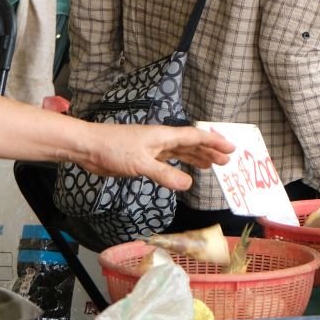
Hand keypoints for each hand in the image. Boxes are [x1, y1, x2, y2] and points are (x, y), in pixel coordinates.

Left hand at [83, 124, 234, 189]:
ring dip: (196, 158)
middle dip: (209, 152)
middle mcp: (161, 141)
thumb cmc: (113, 148)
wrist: (88, 147)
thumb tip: (188, 184)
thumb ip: (165, 174)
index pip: (196, 137)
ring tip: (211, 165)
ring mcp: (152, 149)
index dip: (214, 142)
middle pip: (191, 145)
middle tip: (226, 161)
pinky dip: (180, 166)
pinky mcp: (143, 159)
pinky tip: (184, 170)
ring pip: (180, 153)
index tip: (231, 148)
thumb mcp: (141, 164)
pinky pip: (168, 161)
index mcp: (164, 136)